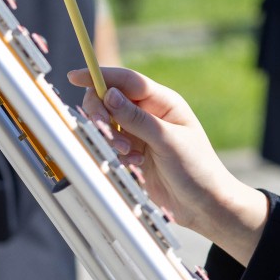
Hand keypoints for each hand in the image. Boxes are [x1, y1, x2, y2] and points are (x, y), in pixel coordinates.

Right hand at [71, 65, 268, 252]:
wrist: (203, 203)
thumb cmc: (197, 169)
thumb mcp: (167, 140)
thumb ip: (136, 119)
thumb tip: (108, 94)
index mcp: (164, 102)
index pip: (126, 81)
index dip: (99, 76)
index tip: (75, 76)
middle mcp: (151, 113)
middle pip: (110, 99)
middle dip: (101, 113)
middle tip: (102, 130)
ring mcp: (142, 132)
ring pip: (109, 123)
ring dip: (111, 138)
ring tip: (131, 155)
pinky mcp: (136, 152)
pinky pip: (113, 144)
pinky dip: (117, 153)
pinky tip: (135, 164)